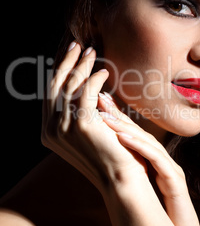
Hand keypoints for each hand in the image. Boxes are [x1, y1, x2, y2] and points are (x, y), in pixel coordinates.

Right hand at [41, 42, 147, 194]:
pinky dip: (95, 79)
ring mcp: (65, 128)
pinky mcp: (83, 124)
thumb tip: (95, 85)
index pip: (52, 93)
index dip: (60, 71)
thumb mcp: (91, 130)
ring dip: (81, 66)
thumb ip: (87, 109)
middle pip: (56, 85)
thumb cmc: (110, 155)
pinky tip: (104, 71)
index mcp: (51, 131)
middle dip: (67, 62)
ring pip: (70, 86)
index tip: (71, 55)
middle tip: (77, 45)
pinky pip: (87, 92)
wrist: (121, 180)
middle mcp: (52, 129)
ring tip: (92, 52)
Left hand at [98, 93, 199, 225]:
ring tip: (104, 113)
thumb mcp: (140, 190)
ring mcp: (171, 168)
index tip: (97, 102)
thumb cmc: (159, 215)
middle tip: (100, 97)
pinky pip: (157, 160)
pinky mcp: (176, 181)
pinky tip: (122, 137)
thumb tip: (102, 164)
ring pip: (147, 141)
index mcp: (153, 162)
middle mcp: (162, 161)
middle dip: (118, 114)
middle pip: (138, 132)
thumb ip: (129, 174)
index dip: (116, 117)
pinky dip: (139, 146)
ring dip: (125, 126)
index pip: (132, 135)